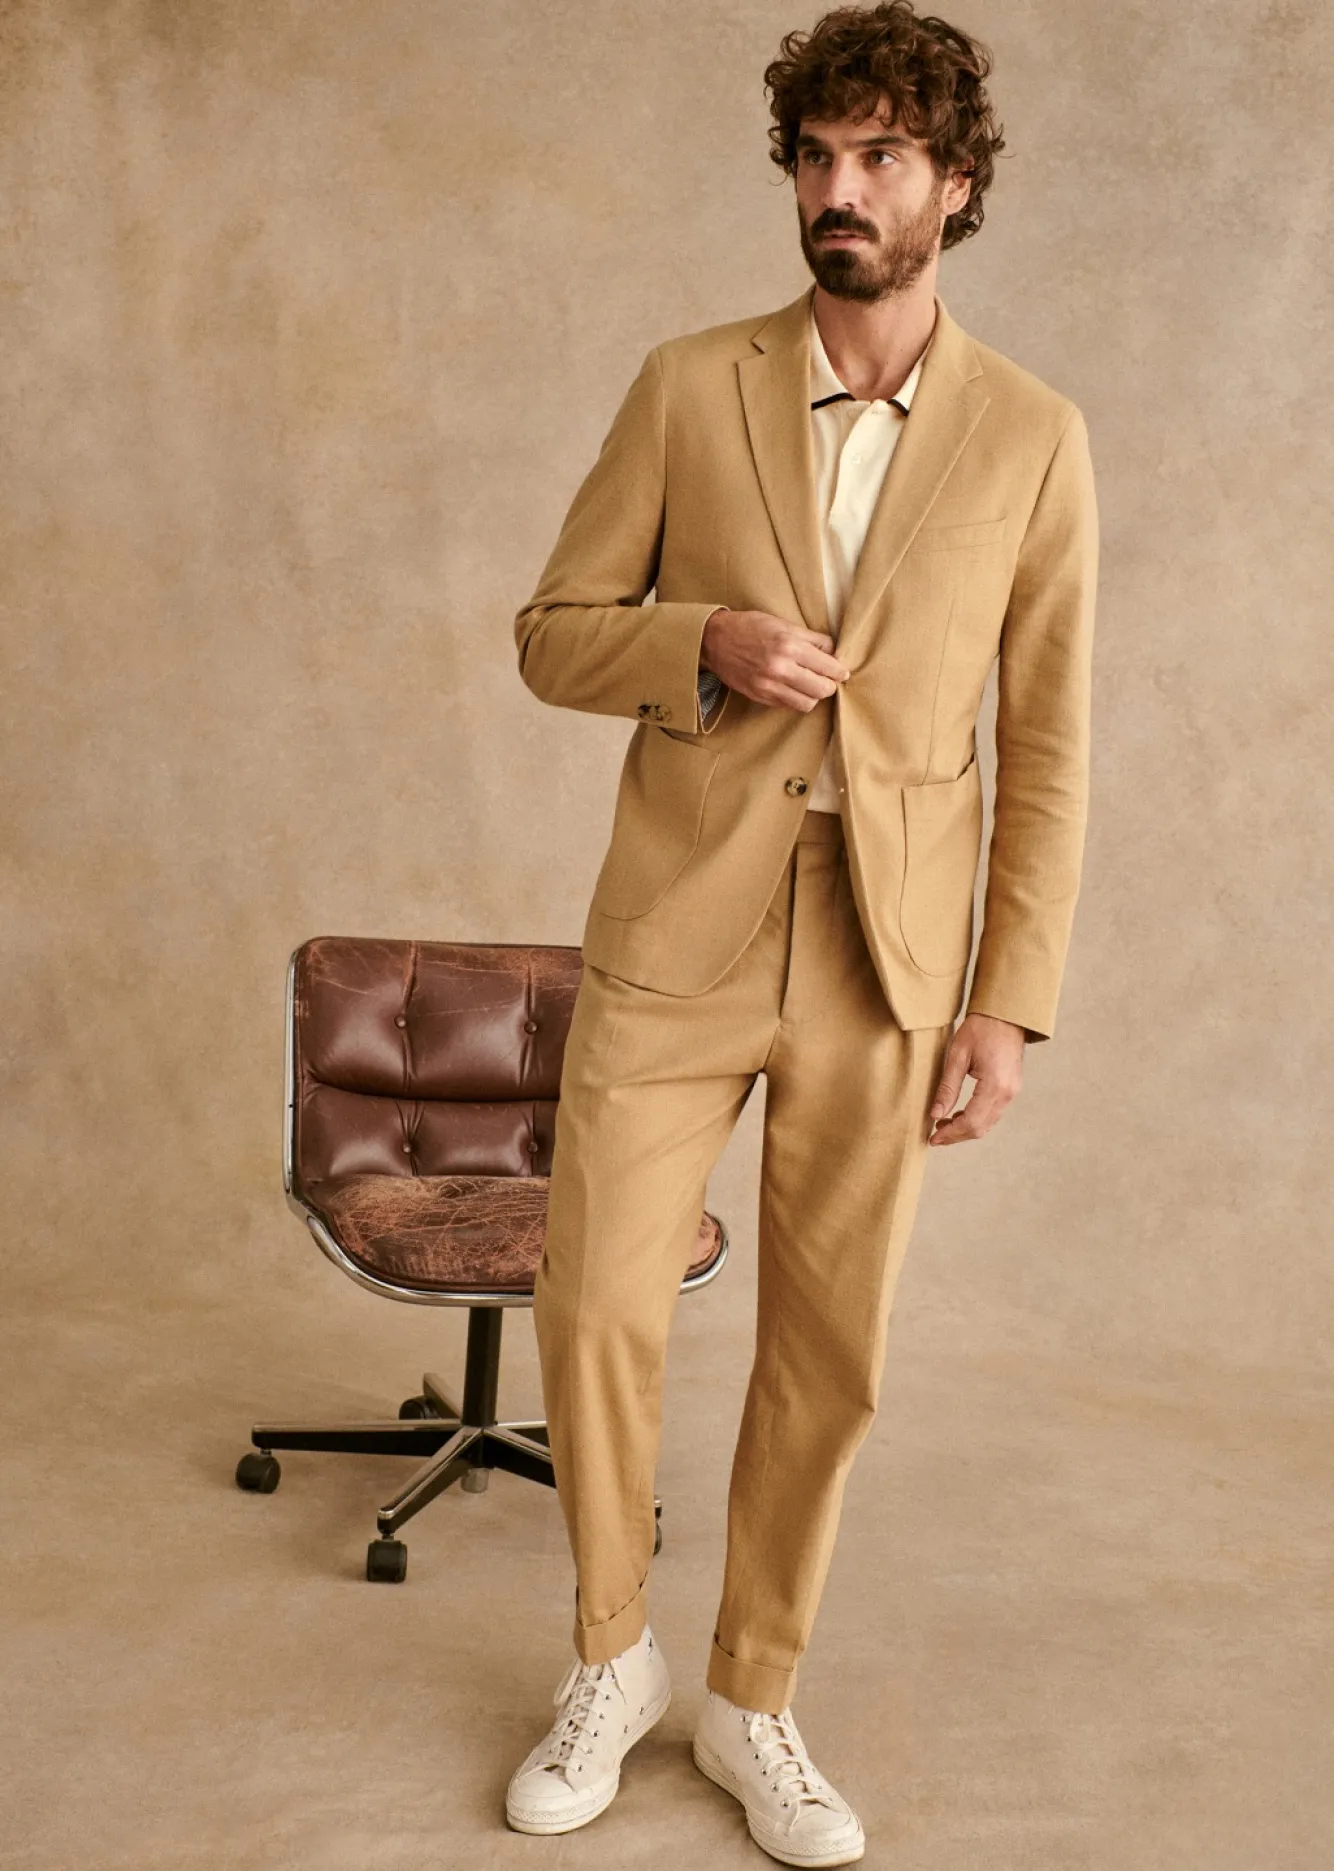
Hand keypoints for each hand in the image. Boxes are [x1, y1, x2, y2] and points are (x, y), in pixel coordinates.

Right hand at [701, 608, 849, 712]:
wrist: (715, 640)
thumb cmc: (750, 627)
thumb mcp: (784, 624)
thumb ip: (812, 639)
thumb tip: (834, 652)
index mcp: (790, 645)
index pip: (829, 667)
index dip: (840, 671)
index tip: (841, 671)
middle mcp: (781, 668)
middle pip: (822, 690)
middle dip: (829, 685)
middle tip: (828, 679)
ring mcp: (769, 685)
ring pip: (807, 703)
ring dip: (813, 695)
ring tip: (809, 684)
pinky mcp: (760, 696)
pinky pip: (789, 706)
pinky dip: (796, 699)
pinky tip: (792, 687)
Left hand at [927, 1013, 1024, 1145]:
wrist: (1005, 1014)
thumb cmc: (980, 1029)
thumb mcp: (957, 1056)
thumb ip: (947, 1088)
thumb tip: (935, 1114)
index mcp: (995, 1085)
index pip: (971, 1122)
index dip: (951, 1134)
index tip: (933, 1138)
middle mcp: (1008, 1093)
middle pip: (981, 1128)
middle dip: (957, 1135)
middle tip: (935, 1136)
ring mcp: (1012, 1092)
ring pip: (988, 1123)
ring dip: (966, 1128)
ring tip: (942, 1125)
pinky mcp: (1012, 1088)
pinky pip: (993, 1113)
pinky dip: (976, 1119)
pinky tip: (959, 1115)